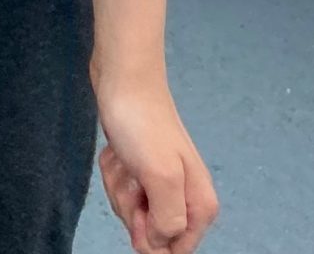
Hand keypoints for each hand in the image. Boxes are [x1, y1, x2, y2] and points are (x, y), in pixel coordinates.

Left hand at [95, 73, 218, 252]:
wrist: (123, 77)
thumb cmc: (143, 125)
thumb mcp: (161, 178)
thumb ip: (168, 222)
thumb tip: (160, 245)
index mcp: (200, 207)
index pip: (176, 250)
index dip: (151, 238)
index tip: (140, 209)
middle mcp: (185, 197)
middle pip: (150, 233)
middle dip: (131, 208)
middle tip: (132, 175)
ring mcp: (161, 181)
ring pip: (131, 211)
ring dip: (120, 187)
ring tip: (125, 158)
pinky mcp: (139, 167)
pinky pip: (121, 189)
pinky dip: (113, 172)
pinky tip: (117, 151)